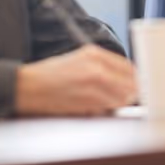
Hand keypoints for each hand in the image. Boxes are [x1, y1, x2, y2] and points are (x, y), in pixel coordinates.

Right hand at [15, 45, 136, 116]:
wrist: (29, 86)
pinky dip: (106, 110)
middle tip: (126, 98)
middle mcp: (96, 67)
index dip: (134, 79)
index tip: (135, 86)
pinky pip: (108, 108)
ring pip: (122, 98)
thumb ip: (102, 67)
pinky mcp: (87, 101)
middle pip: (130, 83)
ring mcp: (93, 85)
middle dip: (130, 93)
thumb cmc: (51, 74)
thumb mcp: (78, 59)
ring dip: (119, 103)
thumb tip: (125, 79)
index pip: (128, 68)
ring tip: (106, 103)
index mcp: (94, 54)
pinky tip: (95, 107)